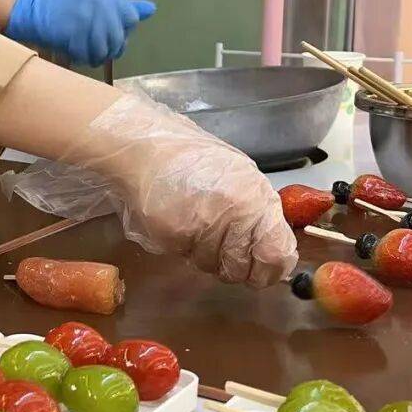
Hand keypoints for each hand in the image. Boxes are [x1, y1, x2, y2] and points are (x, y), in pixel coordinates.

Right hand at [4, 0, 155, 64]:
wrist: (35, 10)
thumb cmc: (68, 7)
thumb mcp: (98, 0)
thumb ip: (125, 7)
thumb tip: (152, 9)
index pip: (131, 19)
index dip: (121, 31)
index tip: (107, 32)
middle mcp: (101, 3)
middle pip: (119, 39)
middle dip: (109, 48)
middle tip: (94, 45)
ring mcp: (88, 18)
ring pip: (105, 50)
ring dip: (95, 56)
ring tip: (84, 50)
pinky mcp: (74, 33)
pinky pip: (88, 56)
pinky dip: (82, 58)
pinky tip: (75, 52)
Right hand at [8, 91, 298, 287]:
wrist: (132, 142)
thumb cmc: (178, 158)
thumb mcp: (226, 177)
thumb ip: (249, 212)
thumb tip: (271, 257)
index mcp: (252, 191)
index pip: (279, 253)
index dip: (270, 266)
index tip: (259, 265)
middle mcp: (236, 208)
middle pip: (252, 270)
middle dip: (236, 265)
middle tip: (214, 242)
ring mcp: (206, 222)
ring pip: (218, 268)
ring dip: (206, 257)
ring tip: (188, 224)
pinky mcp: (173, 231)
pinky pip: (185, 257)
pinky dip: (178, 248)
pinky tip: (167, 222)